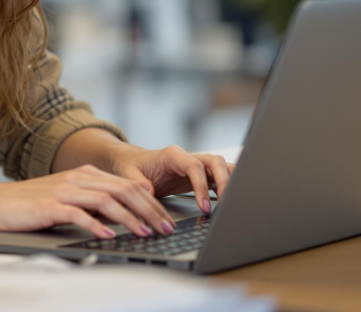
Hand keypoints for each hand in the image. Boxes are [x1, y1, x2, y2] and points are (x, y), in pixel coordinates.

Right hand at [0, 165, 176, 239]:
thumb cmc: (30, 205)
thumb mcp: (66, 198)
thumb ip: (92, 202)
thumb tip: (121, 219)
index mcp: (85, 174)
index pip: (127, 185)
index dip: (151, 202)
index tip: (166, 219)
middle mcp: (78, 178)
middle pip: (123, 190)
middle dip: (149, 209)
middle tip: (166, 228)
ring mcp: (64, 190)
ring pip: (106, 200)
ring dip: (130, 218)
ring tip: (145, 233)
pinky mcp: (50, 205)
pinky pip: (79, 213)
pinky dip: (97, 224)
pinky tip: (109, 236)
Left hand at [107, 144, 234, 213]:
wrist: (134, 163)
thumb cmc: (132, 166)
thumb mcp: (128, 173)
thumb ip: (137, 182)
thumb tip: (147, 191)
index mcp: (172, 154)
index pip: (195, 166)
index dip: (202, 186)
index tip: (204, 206)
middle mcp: (188, 157)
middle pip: (216, 162)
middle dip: (224, 182)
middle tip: (225, 204)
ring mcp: (196, 165)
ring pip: (222, 167)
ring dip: (231, 182)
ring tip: (232, 204)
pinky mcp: (200, 175)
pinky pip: (219, 178)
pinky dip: (228, 187)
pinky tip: (229, 202)